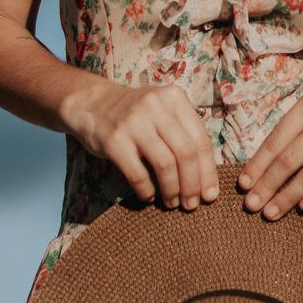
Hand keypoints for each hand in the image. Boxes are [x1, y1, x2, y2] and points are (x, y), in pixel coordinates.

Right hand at [64, 80, 219, 209]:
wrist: (92, 104)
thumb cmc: (136, 114)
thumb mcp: (163, 111)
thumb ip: (184, 135)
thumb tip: (205, 181)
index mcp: (174, 98)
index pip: (200, 140)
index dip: (208, 172)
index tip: (210, 195)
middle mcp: (156, 106)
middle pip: (186, 153)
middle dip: (192, 184)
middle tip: (192, 204)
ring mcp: (134, 122)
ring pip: (165, 165)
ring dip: (172, 190)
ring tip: (172, 203)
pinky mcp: (114, 140)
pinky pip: (138, 174)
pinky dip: (147, 190)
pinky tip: (148, 196)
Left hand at [237, 93, 302, 219]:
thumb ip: (290, 136)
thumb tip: (257, 171)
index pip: (276, 140)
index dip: (258, 165)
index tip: (243, 185)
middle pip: (289, 160)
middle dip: (267, 186)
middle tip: (251, 206)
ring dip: (286, 198)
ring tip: (270, 213)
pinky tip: (302, 208)